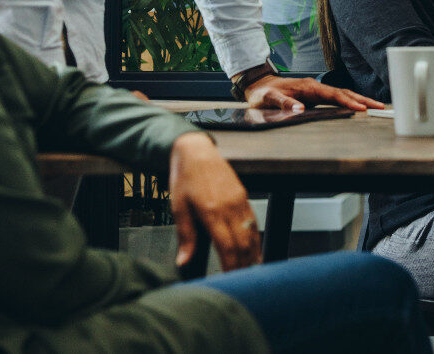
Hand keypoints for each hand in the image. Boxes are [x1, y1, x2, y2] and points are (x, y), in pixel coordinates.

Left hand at [169, 132, 259, 271]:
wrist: (197, 151)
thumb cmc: (184, 178)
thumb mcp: (178, 207)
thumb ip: (185, 236)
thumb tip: (184, 262)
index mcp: (212, 211)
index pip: (227, 246)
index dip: (230, 266)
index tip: (229, 280)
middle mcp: (230, 207)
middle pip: (243, 243)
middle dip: (244, 265)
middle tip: (242, 282)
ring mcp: (240, 201)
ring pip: (252, 234)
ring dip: (253, 254)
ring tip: (252, 272)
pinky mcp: (244, 197)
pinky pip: (253, 222)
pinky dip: (255, 239)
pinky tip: (254, 250)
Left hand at [244, 74, 382, 111]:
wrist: (259, 84)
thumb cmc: (263, 93)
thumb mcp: (268, 98)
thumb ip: (283, 103)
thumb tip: (300, 109)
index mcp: (308, 87)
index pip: (333, 95)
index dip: (348, 101)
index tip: (361, 108)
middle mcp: (316, 87)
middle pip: (343, 93)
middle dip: (362, 99)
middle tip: (379, 107)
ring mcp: (317, 90)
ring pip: (342, 94)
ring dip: (359, 100)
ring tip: (374, 106)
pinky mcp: (316, 95)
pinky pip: (336, 98)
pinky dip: (349, 101)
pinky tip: (357, 106)